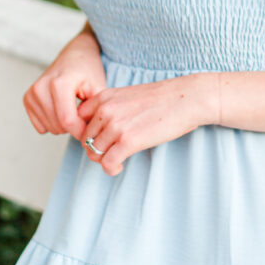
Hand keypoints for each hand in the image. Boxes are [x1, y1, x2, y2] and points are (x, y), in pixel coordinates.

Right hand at [23, 25, 106, 138]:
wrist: (75, 56)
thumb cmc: (88, 71)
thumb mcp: (98, 88)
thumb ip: (94, 112)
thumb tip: (88, 136)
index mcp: (59, 83)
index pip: (68, 121)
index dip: (81, 131)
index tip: (92, 131)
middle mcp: (41, 87)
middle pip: (58, 126)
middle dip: (74, 126)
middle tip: (84, 113)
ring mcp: (32, 93)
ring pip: (50, 128)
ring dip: (64, 124)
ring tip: (73, 108)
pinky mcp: (27, 99)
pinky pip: (41, 126)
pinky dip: (53, 122)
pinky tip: (61, 108)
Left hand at [78, 72, 216, 175]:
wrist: (186, 98)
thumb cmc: (162, 99)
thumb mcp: (128, 96)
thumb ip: (110, 108)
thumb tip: (99, 131)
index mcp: (104, 97)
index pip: (78, 120)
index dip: (87, 132)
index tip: (99, 138)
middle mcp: (105, 110)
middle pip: (85, 139)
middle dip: (95, 149)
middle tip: (109, 152)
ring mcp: (116, 126)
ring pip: (93, 153)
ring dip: (103, 160)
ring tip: (116, 160)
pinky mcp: (128, 141)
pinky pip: (107, 163)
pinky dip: (111, 168)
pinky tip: (119, 166)